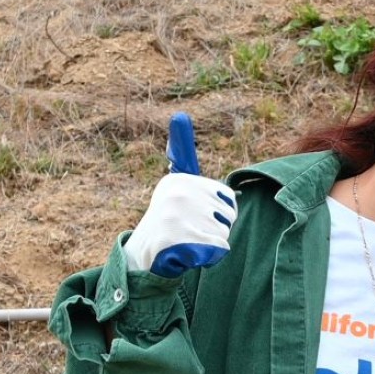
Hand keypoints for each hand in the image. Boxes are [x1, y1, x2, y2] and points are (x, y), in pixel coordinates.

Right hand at [123, 113, 235, 277]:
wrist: (145, 256)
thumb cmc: (172, 221)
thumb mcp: (179, 187)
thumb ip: (181, 157)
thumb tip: (179, 116)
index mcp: (181, 181)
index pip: (226, 199)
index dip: (218, 213)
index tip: (195, 217)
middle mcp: (178, 193)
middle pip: (228, 216)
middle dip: (216, 229)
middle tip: (190, 231)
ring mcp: (176, 216)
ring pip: (223, 233)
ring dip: (210, 243)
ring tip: (187, 242)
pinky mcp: (177, 239)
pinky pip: (218, 248)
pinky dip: (209, 257)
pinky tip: (189, 254)